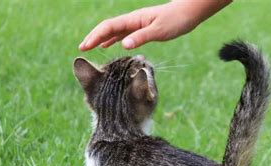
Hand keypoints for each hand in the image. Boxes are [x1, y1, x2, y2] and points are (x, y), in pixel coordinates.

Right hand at [79, 0, 230, 50]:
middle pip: (108, 27)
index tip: (85, 46)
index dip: (95, 36)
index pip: (109, 27)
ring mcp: (137, 24)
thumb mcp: (159, 31)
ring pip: (114, 30)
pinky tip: (109, 45)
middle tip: (82, 48)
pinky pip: (123, 33)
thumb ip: (141, 37)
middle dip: (93, 36)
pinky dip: (113, 39)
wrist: (189, 13)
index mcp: (134, 20)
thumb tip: (123, 44)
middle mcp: (133, 20)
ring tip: (90, 47)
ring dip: (101, 38)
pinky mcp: (142, 28)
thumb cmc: (176, 21)